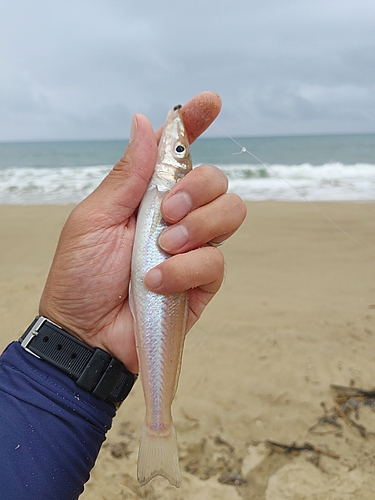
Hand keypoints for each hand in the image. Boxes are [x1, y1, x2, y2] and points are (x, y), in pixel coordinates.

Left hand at [39, 92, 246, 372]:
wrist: (86, 333)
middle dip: (197, 189)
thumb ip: (127, 175)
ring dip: (197, 227)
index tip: (210, 102)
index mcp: (148, 196)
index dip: (196, 124)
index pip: (179, 153)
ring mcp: (194, 248)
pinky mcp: (204, 281)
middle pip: (217, 179)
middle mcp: (177, 217)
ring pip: (230, 213)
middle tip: (167, 212)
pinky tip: (157, 282)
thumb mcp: (94, 218)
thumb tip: (144, 122)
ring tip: (162, 249)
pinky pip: (216, 261)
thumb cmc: (81, 275)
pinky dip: (185, 269)